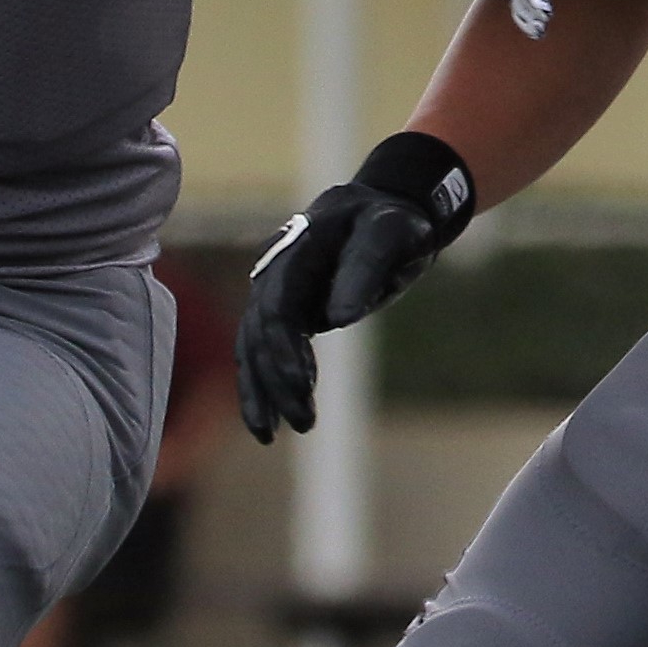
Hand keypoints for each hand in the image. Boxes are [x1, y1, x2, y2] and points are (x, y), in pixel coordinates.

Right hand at [237, 131, 474, 441]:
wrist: (387, 211)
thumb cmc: (394, 220)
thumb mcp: (393, 234)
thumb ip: (367, 268)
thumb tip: (340, 317)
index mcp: (297, 250)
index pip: (277, 305)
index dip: (283, 346)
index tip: (303, 383)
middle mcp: (275, 272)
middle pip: (259, 333)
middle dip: (275, 379)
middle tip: (303, 420)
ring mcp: (277, 293)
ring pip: (252, 348)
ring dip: (262, 391)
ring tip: (273, 435)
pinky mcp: (287, 313)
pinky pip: (264, 353)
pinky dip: (264, 386)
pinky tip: (269, 423)